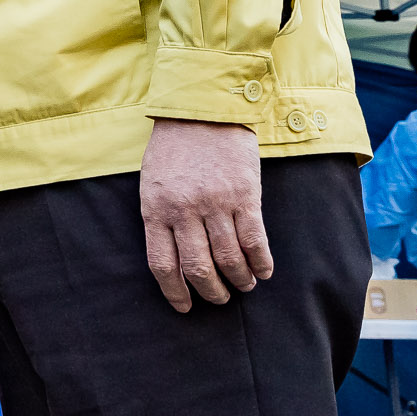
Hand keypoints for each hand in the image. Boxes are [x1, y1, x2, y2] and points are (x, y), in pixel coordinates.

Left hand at [140, 119, 273, 311]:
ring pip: (229, 259)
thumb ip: (160, 216)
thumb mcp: (152, 182)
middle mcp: (184, 211)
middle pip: (198, 269)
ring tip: (244, 286)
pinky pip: (254, 241)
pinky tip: (263, 271)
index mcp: (155, 209)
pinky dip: (261, 262)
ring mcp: (215, 204)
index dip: (175, 292)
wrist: (203, 108)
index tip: (185, 307)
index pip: (163, 265)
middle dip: (211, 292)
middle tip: (220, 298)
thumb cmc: (174, 147)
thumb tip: (175, 257)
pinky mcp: (244, 196)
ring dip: (239, 280)